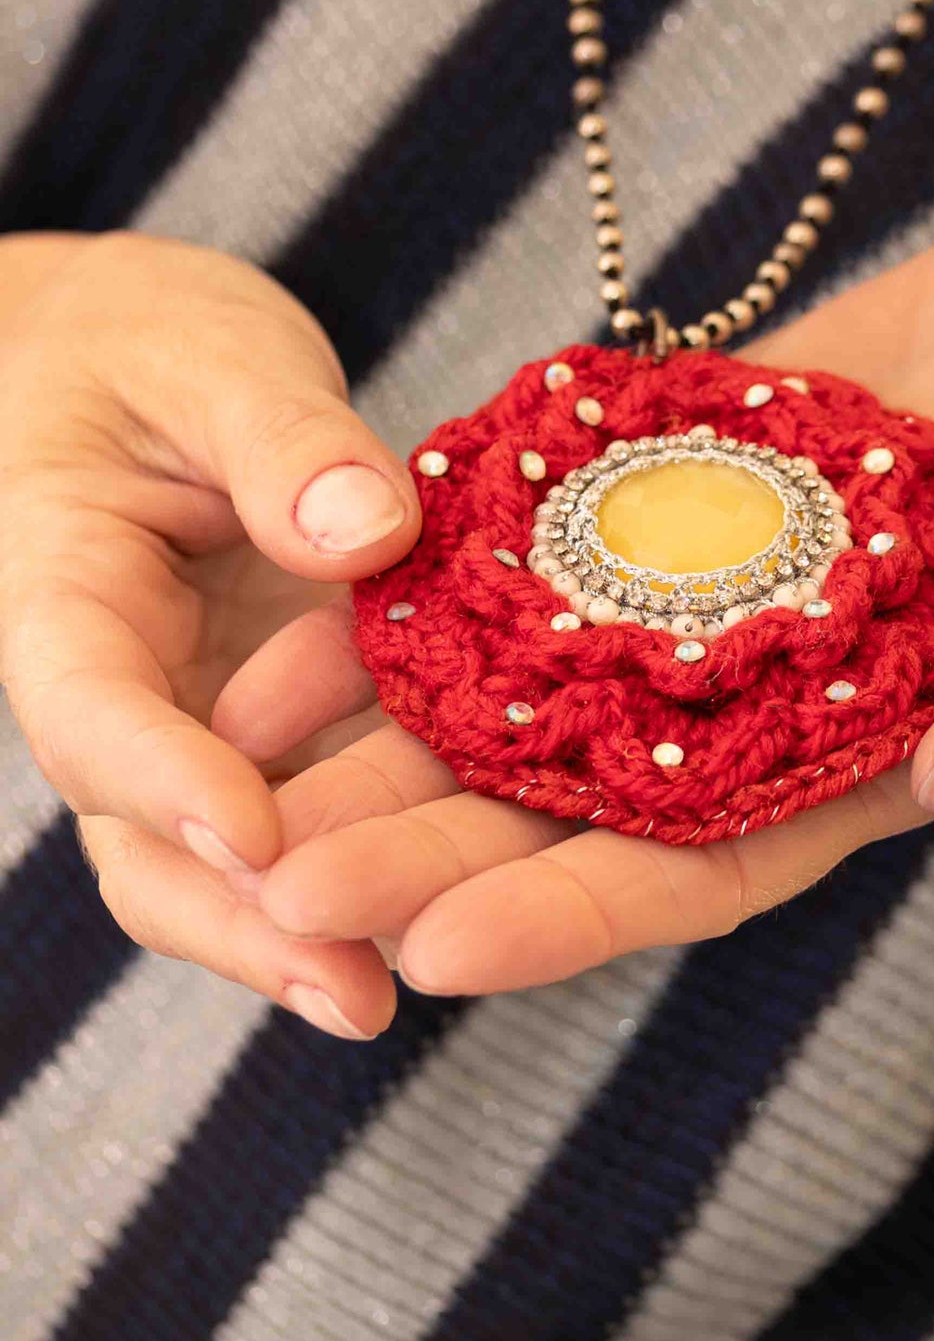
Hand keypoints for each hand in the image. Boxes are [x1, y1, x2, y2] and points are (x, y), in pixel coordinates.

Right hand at [0, 232, 420, 1036]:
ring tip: (389, 997)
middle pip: (146, 838)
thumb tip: (364, 532)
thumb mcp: (210, 354)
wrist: (144, 362)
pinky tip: (461, 915)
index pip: (91, 707)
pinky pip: (315, 815)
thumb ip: (279, 436)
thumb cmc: (152, 343)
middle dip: (239, 920)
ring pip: (225, 860)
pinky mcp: (279, 733)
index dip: (163, 778)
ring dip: (301, 931)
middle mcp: (126, 689)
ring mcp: (200, 724)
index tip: (250, 833)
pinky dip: (372, 869)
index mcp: (66, 593)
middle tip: (344, 987)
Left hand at [215, 238, 933, 1004]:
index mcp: (855, 765)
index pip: (696, 870)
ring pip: (515, 672)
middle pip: (564, 794)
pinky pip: (524, 530)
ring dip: (386, 716)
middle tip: (269, 879)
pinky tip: (315, 579)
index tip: (434, 955)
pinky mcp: (657, 485)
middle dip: (422, 840)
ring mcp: (691, 589)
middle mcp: (748, 698)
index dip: (571, 913)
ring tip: (239, 746)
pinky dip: (427, 559)